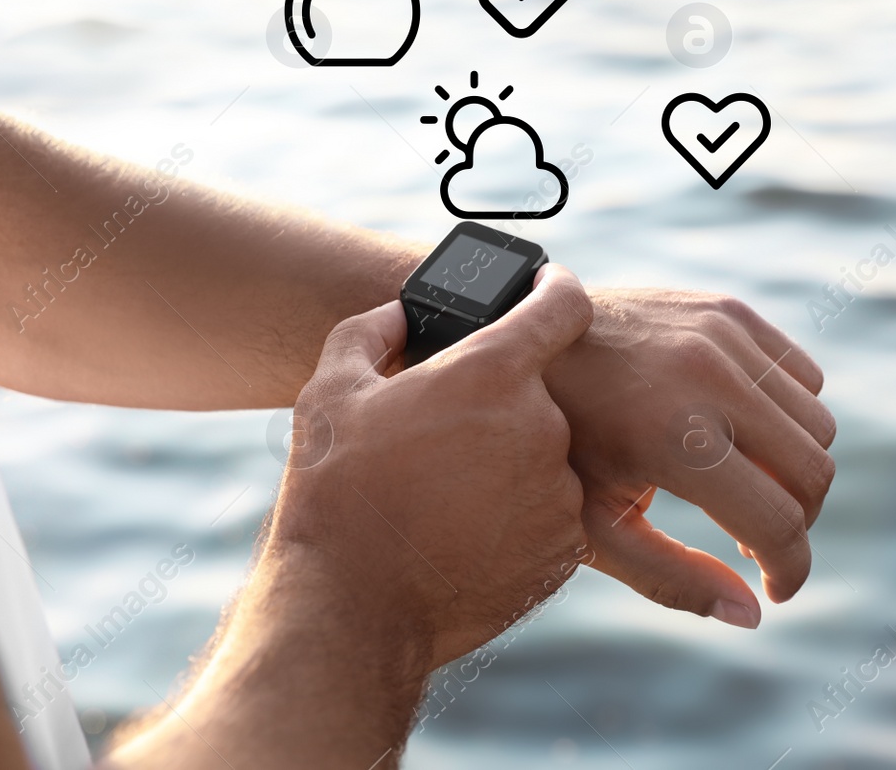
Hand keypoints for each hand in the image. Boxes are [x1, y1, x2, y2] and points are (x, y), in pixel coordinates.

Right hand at [267, 263, 593, 669]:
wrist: (350, 609)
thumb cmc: (336, 493)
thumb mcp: (332, 389)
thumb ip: (375, 330)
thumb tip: (403, 315)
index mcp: (493, 373)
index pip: (562, 304)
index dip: (555, 288)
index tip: (546, 288)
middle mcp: (542, 426)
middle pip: (539, 393)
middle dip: (497, 404)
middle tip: (441, 434)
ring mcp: (558, 493)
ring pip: (544, 456)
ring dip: (507, 462)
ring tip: (442, 494)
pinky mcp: (562, 550)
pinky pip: (549, 513)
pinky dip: (516, 515)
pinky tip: (462, 531)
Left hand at [543, 289, 833, 626]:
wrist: (524, 347)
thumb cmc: (553, 449)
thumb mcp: (594, 527)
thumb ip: (673, 579)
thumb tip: (753, 613)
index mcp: (672, 439)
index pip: (778, 523)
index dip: (789, 571)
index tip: (774, 589)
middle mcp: (707, 378)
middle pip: (813, 473)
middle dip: (796, 522)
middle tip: (752, 538)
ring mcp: (721, 335)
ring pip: (817, 424)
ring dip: (795, 469)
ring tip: (744, 487)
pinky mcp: (727, 310)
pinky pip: (803, 376)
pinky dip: (789, 414)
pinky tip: (742, 433)